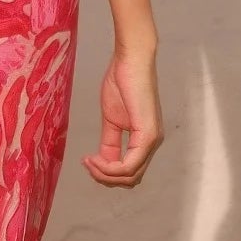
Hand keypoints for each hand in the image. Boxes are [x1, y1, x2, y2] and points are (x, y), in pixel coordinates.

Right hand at [84, 43, 163, 187]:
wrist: (131, 61)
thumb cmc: (123, 82)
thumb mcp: (112, 119)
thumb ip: (110, 142)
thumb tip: (103, 161)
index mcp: (145, 140)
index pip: (129, 172)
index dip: (106, 173)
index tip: (87, 161)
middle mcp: (152, 143)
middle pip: (131, 179)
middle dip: (105, 177)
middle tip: (87, 165)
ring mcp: (152, 140)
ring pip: (130, 176)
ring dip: (105, 174)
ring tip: (89, 161)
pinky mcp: (147, 134)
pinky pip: (129, 165)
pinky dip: (109, 167)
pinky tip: (95, 158)